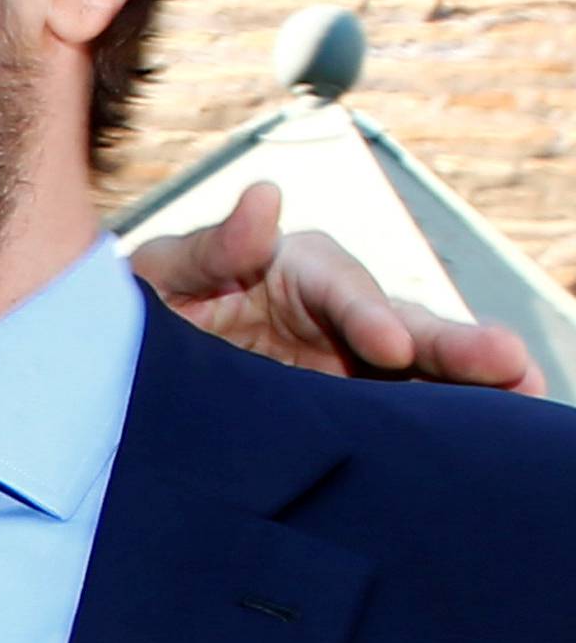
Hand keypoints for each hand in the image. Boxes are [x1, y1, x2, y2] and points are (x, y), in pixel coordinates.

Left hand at [129, 181, 545, 392]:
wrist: (115, 374)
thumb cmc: (137, 310)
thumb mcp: (158, 275)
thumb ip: (209, 245)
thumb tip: (266, 199)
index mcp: (288, 266)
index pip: (338, 284)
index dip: (366, 312)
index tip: (389, 345)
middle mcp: (330, 310)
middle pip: (399, 321)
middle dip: (454, 344)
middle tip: (512, 365)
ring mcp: (342, 362)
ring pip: (415, 369)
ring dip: (470, 384)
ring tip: (527, 397)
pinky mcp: (342, 406)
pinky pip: (397, 413)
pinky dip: (440, 424)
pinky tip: (484, 442)